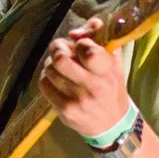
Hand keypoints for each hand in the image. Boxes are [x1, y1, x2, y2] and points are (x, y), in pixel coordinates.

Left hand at [39, 17, 129, 136]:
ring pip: (49, 70)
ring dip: (51, 64)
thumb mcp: (114, 60)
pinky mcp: (64, 111)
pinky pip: (44, 85)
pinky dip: (46, 78)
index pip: (87, 50)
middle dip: (57, 49)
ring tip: (60, 67)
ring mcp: (77, 100)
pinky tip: (56, 80)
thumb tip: (74, 33)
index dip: (80, 42)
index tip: (81, 46)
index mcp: (108, 71)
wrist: (113, 124)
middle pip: (60, 59)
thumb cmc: (111, 86)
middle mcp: (93, 86)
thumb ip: (99, 36)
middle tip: (61, 50)